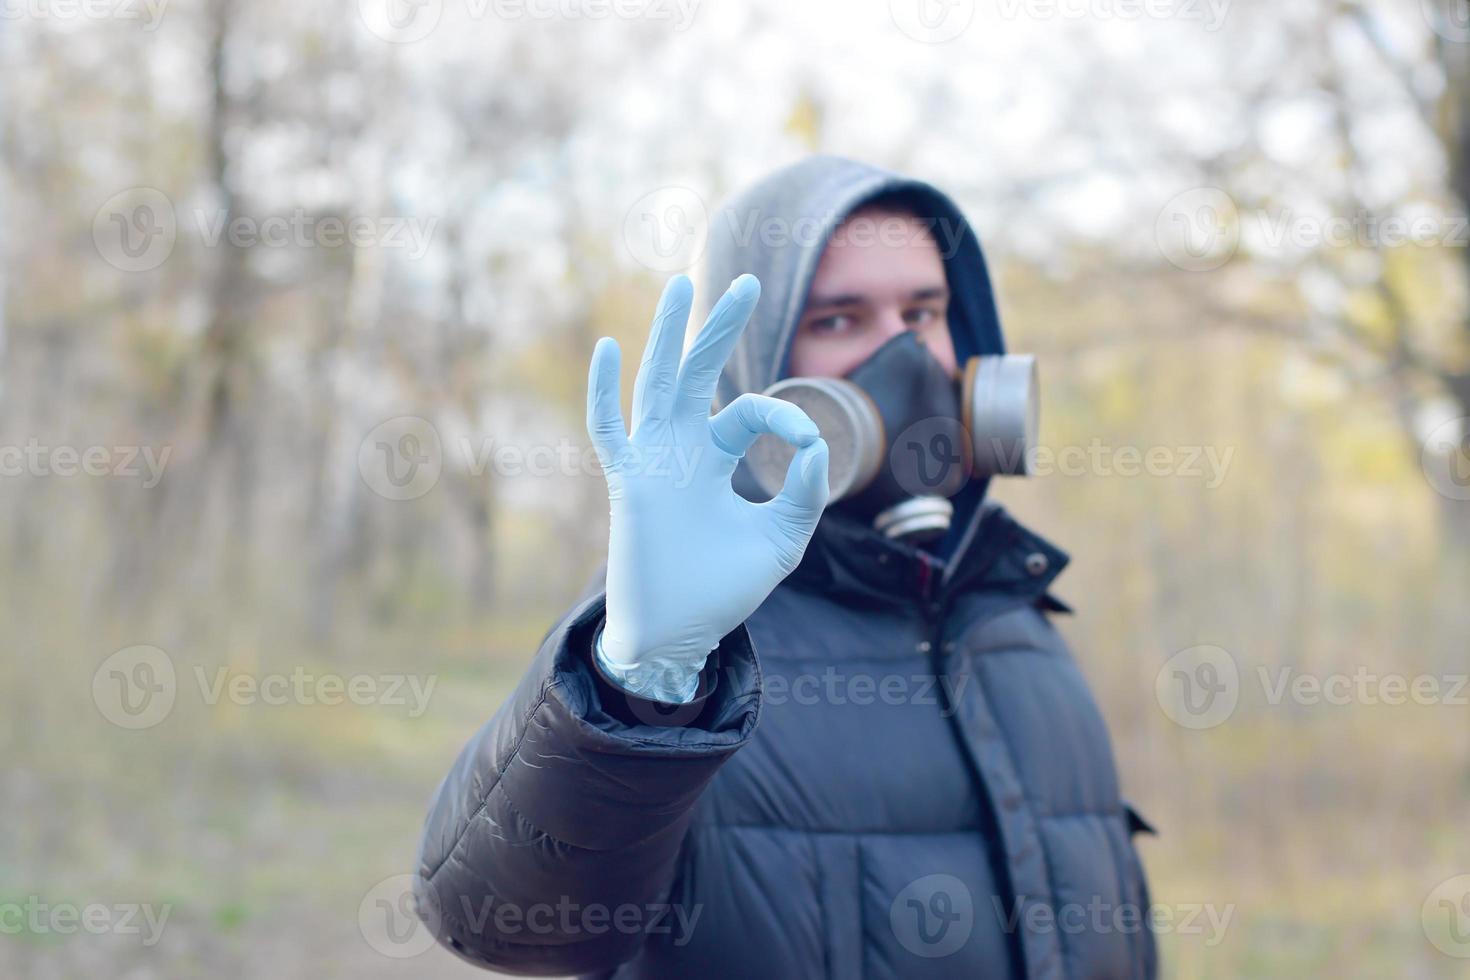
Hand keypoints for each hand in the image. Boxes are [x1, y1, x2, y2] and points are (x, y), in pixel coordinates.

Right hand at [587, 273, 829, 678]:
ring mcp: (652, 461)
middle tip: (750, 281)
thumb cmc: (725, 591)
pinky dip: (604, 392)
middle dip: (721, 327)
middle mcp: (681, 449)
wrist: (678, 636)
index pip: (752, 411)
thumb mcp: (782, 541)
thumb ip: (805, 496)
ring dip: (669, 336)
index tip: (811, 446)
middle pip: (699, 372)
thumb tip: (819, 447)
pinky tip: (609, 349)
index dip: (787, 417)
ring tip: (680, 287)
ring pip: (658, 384)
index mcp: (715, 457)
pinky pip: (608, 430)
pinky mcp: (629, 484)